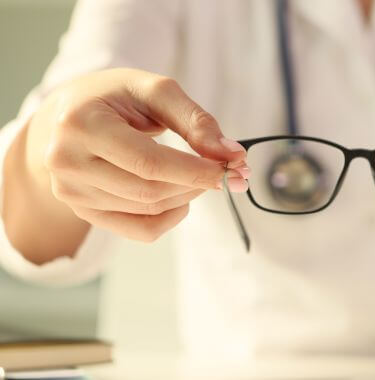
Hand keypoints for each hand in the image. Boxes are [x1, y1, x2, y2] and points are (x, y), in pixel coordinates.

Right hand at [25, 68, 248, 241]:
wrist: (65, 117)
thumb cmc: (114, 97)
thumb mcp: (154, 91)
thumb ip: (195, 120)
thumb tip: (231, 154)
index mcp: (81, 124)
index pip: (148, 162)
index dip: (196, 171)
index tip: (234, 168)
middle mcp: (67, 162)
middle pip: (150, 190)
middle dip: (197, 183)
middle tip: (227, 170)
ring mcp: (72, 192)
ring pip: (148, 210)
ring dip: (188, 196)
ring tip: (201, 173)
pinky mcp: (83, 212)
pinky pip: (139, 230)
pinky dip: (171, 217)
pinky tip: (181, 198)